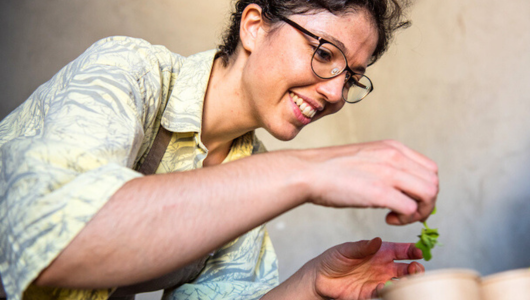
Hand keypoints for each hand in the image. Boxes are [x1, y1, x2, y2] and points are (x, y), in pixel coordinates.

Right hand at [305, 140, 437, 224]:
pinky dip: (405, 218)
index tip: (410, 200)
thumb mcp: (367, 156)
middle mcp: (395, 156)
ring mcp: (388, 173)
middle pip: (433, 182)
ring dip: (419, 212)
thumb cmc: (331, 169)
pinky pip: (410, 208)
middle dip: (426, 203)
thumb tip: (401, 184)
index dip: (425, 189)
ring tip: (399, 216)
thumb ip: (387, 165)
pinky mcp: (379, 191)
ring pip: (429, 195)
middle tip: (406, 212)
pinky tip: (388, 218)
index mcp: (393, 147)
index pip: (430, 169)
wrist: (308, 171)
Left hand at [310, 238, 423, 299]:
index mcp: (380, 251)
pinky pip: (384, 294)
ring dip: (406, 282)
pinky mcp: (371, 294)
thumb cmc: (334, 259)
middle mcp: (383, 267)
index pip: (402, 250)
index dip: (413, 250)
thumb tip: (378, 241)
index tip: (419, 252)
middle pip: (407, 268)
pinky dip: (388, 292)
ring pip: (400, 283)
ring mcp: (379, 280)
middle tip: (416, 269)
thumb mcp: (346, 250)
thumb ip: (362, 247)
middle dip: (416, 269)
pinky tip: (384, 288)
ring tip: (407, 280)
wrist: (320, 278)